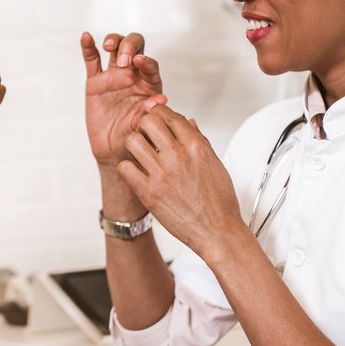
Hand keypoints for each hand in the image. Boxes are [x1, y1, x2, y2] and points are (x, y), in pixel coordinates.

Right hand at [80, 32, 166, 169]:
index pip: (150, 66)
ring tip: (109, 46)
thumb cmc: (132, 139)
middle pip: (135, 47)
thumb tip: (160, 99)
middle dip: (130, 46)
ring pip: (115, 47)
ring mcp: (113, 76)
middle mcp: (133, 75)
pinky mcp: (95, 81)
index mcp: (149, 85)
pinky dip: (88, 46)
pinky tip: (86, 37)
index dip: (146, 61)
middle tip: (123, 60)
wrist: (112, 149)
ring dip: (114, 40)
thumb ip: (149, 113)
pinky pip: (92, 59)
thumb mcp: (142, 128)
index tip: (139, 61)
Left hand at [117, 104, 246, 259]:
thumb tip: (189, 123)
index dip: (159, 114)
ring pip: (132, 141)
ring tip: (140, 154)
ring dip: (134, 145)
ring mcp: (162, 174)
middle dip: (144, 125)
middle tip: (146, 135)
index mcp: (196, 146)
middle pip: (148, 121)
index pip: (169, 115)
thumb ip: (199, 140)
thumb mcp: (214, 163)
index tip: (156, 119)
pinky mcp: (149, 193)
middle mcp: (178, 156)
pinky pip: (125, 168)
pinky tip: (136, 172)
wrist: (217, 231)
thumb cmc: (219, 201)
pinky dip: (127, 168)